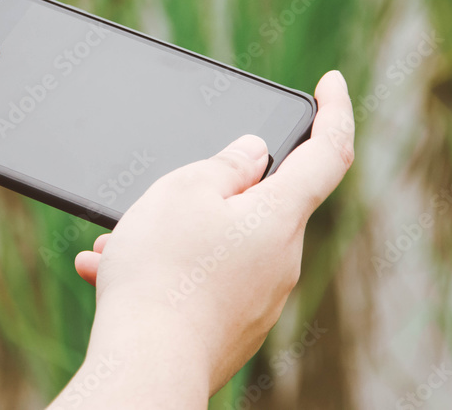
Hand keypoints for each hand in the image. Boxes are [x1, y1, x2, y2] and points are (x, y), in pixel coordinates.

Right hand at [53, 71, 353, 407]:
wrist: (146, 368)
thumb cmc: (162, 274)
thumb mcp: (185, 191)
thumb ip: (226, 164)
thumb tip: (253, 155)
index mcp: (280, 218)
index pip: (329, 152)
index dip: (335, 111)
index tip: (331, 83)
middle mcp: (281, 261)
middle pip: (262, 200)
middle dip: (211, 187)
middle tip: (160, 192)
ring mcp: (259, 299)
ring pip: (223, 242)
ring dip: (177, 232)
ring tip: (121, 241)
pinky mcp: (232, 327)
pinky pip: (207, 280)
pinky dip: (171, 268)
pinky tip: (117, 271)